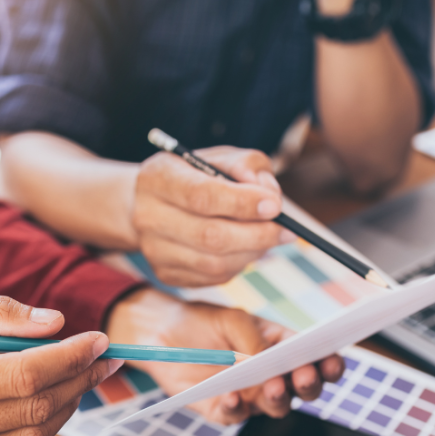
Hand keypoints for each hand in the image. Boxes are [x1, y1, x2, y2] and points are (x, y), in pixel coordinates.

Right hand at [0, 297, 120, 435]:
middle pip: (33, 410)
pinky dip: (36, 431)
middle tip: (101, 358)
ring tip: (76, 378)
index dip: (70, 357)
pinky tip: (40, 405)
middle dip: (79, 380)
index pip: (22, 375)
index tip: (99, 340)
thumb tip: (57, 322)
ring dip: (66, 408)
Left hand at [105, 287, 343, 423]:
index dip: (328, 364)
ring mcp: (249, 396)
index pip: (315, 360)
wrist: (162, 333)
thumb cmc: (203, 322)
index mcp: (281, 350)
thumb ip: (253, 338)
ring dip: (278, 398)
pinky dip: (235, 408)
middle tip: (304, 376)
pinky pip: (235, 416)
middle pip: (302, 390)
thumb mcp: (232, 320)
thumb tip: (268, 359)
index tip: (332, 362)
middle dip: (308, 385)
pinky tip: (232, 396)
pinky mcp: (223, 410)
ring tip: (271, 386)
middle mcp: (271, 376)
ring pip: (276, 407)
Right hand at [133, 146, 289, 286]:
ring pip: (215, 263)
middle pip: (210, 236)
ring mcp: (154, 250)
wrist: (151, 203)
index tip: (275, 206)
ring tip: (268, 237)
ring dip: (252, 252)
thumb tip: (268, 193)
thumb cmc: (194, 176)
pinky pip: (214, 278)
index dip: (242, 203)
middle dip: (257, 234)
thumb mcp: (218, 158)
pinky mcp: (166, 274)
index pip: (202, 196)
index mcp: (158, 178)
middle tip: (286, 230)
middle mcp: (148, 216)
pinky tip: (246, 248)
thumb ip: (247, 165)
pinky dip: (240, 264)